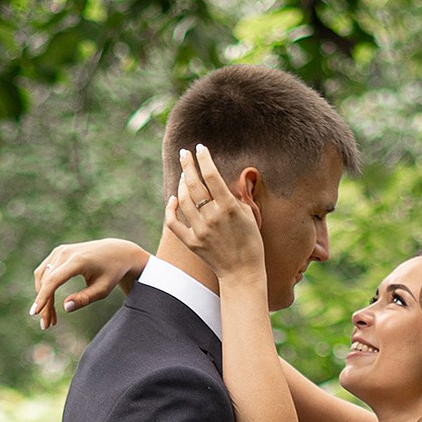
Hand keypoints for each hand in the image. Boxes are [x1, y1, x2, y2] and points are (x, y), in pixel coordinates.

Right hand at [31, 237, 149, 329]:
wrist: (116, 252)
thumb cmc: (111, 272)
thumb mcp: (102, 289)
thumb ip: (85, 298)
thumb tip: (66, 308)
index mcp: (78, 261)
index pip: (54, 280)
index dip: (42, 297)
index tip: (35, 313)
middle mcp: (65, 253)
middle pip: (47, 281)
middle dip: (44, 304)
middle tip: (46, 325)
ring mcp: (60, 251)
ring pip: (43, 277)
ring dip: (43, 297)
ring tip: (50, 318)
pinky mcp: (58, 253)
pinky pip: (45, 271)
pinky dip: (44, 287)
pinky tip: (49, 304)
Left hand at [164, 144, 266, 280]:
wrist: (243, 273)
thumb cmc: (251, 243)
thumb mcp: (249, 215)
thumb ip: (235, 197)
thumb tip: (223, 181)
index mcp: (229, 208)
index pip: (212, 176)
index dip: (204, 159)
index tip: (200, 148)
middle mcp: (212, 217)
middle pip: (194, 184)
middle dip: (187, 165)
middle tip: (184, 153)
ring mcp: (200, 230)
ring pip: (183, 200)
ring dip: (182, 183)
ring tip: (184, 174)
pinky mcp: (191, 242)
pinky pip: (173, 222)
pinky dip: (171, 208)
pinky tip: (174, 199)